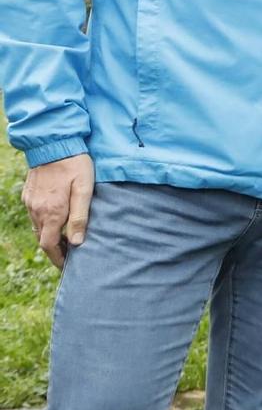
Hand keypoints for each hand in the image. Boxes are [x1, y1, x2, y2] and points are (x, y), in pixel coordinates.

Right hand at [23, 153, 94, 268]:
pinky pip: (34, 215)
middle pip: (42, 239)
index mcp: (51, 212)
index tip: (67, 266)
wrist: (54, 143)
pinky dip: (44, 223)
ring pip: (37, 228)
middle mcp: (37, 210)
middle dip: (54, 250)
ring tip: (66, 240)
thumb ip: (80, 216)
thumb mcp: (85, 190)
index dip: (58, 258)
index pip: (50, 245)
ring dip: (49, 236)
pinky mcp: (29, 194)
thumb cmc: (75, 165)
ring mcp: (30, 202)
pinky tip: (56, 221)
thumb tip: (77, 242)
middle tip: (69, 255)